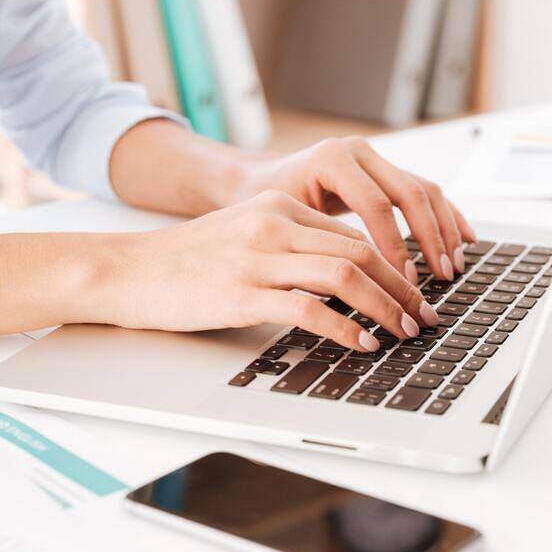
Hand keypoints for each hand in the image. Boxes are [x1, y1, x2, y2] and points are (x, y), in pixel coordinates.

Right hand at [79, 191, 439, 350]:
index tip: (413, 293)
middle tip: (425, 317)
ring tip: (404, 331)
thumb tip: (341, 275)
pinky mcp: (242, 293)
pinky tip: (362, 343)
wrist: (127, 271)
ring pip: (345, 275)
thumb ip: (288, 246)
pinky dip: (346, 328)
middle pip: (361, 251)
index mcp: (277, 208)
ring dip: (385, 307)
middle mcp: (273, 225)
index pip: (353, 233)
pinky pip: (310, 309)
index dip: (394, 265)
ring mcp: (258, 258)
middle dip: (403, 288)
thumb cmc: (184, 262)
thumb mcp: (242, 236)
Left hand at [230, 137, 477, 283]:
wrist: (258, 182)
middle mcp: (358, 152)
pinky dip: (447, 217)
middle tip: (441, 277)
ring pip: (424, 190)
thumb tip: (350, 290)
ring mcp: (375, 158)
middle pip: (409, 193)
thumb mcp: (285, 223)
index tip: (405, 281)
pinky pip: (425, 191)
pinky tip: (465, 240)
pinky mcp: (386, 170)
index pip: (375, 205)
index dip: (395, 246)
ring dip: (444, 231)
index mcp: (333, 159)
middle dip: (430, 240)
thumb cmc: (264, 208)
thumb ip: (318, 245)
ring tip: (453, 267)